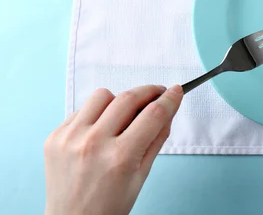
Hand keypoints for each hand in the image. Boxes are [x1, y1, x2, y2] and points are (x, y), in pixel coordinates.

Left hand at [44, 84, 182, 214]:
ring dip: (119, 100)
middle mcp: (93, 143)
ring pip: (102, 96)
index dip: (170, 99)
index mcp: (120, 157)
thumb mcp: (142, 174)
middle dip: (148, 92)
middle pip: (129, 97)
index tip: (175, 91)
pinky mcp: (55, 137)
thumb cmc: (109, 205)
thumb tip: (168, 109)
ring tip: (124, 116)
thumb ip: (157, 138)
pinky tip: (101, 130)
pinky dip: (96, 114)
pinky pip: (82, 110)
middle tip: (157, 94)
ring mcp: (70, 138)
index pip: (154, 114)